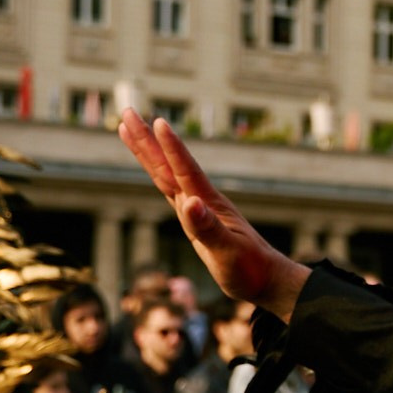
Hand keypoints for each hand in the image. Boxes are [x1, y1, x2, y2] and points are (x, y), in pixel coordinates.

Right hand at [116, 110, 309, 318]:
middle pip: (168, 165)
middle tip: (127, 111)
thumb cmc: (250, 269)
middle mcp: (201, 200)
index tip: (157, 122)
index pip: (186, 171)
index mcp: (209, 204)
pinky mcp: (195, 219)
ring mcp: (197, 208)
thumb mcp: (228, 252)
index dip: (171, 148)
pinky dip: (158, 173)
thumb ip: (208, 229)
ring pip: (165, 173)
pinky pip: (170, 189)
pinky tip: (153, 164)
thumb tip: (189, 203)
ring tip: (129, 127)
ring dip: (147, 151)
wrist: (265, 280)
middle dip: (147, 140)